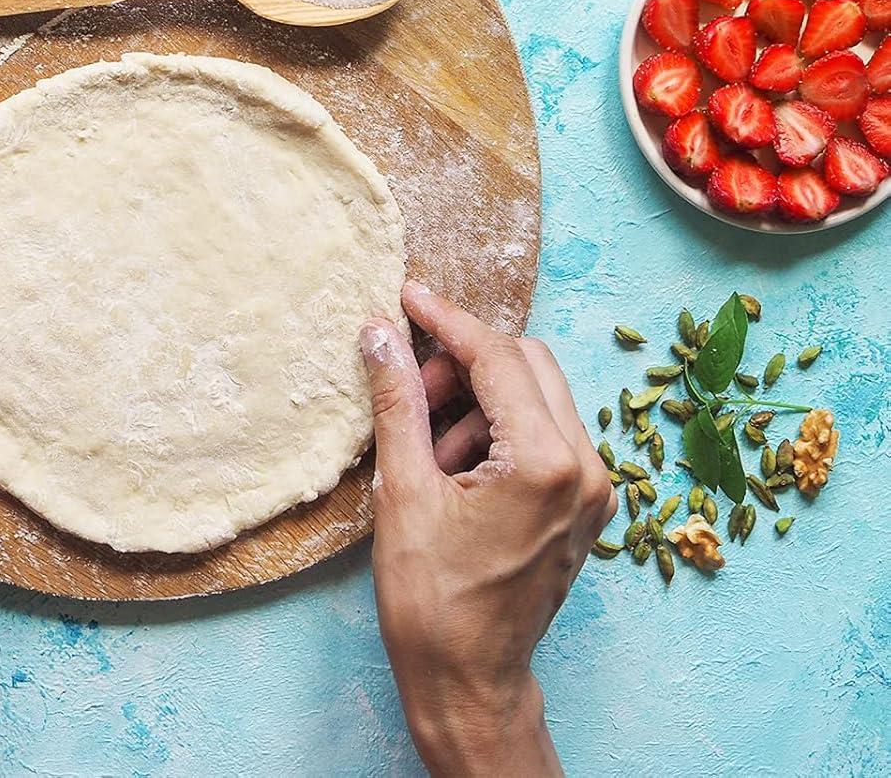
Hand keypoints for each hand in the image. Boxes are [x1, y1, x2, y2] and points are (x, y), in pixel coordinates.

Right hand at [360, 281, 615, 777]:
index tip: (407, 294)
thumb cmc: (432, 599)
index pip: (497, 357)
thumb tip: (379, 331)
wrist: (468, 681)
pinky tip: (451, 462)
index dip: (447, 320)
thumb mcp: (402, 489)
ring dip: (479, 396)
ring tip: (425, 439)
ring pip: (538, 394)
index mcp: (545, 462)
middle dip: (464, 359)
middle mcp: (587, 468)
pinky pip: (545, 433)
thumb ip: (398, 400)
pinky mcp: (586, 505)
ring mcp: (595, 489)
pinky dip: (498, 427)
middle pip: (527, 363)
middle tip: (408, 379)